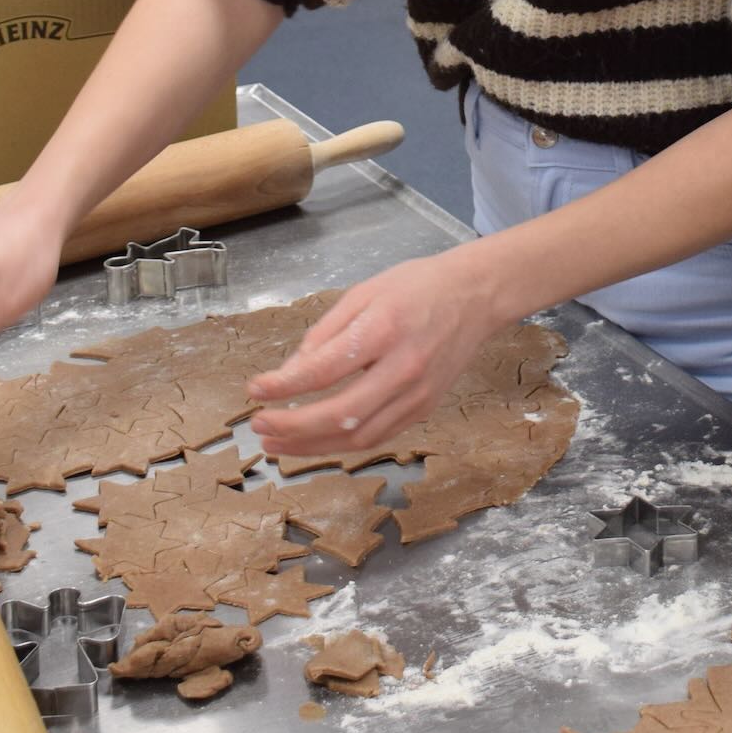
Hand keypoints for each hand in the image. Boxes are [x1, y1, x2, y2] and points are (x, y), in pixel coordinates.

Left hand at [245, 248, 506, 458]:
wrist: (476, 296)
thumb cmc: (417, 287)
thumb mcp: (364, 293)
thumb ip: (325, 333)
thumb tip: (290, 372)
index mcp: (384, 330)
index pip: (325, 369)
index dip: (284, 385)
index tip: (255, 389)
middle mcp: (404, 368)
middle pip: (341, 414)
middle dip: (293, 426)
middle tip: (259, 424)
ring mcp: (418, 394)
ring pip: (359, 436)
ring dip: (312, 445)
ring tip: (276, 442)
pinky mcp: (425, 409)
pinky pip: (377, 437)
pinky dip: (341, 444)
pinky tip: (314, 441)